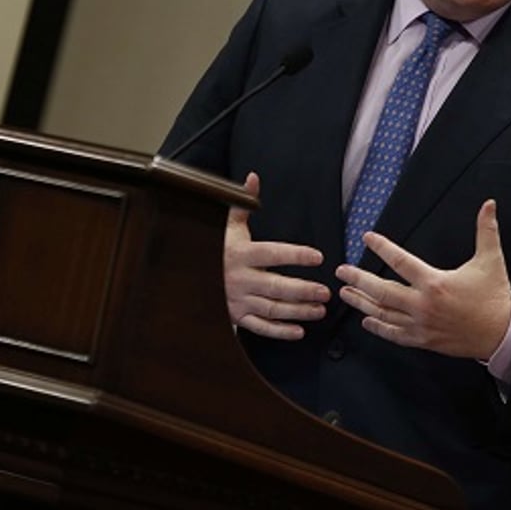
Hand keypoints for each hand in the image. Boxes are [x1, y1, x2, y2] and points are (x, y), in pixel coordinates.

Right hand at [225, 172, 329, 339]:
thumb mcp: (227, 224)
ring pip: (272, 308)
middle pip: (276, 286)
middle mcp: (240, 278)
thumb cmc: (214, 247)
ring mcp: (238, 300)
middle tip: (325, 291)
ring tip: (320, 309)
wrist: (184, 275)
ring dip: (298, 311)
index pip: (272, 254)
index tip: (318, 257)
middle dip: (303, 290)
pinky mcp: (236, 317)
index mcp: (240, 253)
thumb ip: (243, 203)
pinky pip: (260, 327)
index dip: (295, 255)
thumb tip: (253, 178)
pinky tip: (299, 331)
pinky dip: (279, 331)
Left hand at [334, 199, 510, 358]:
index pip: (400, 261)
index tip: (367, 238)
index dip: (382, 247)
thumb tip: (489, 204)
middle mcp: (423, 305)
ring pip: (383, 314)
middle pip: (381, 290)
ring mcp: (421, 325)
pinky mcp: (423, 340)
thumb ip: (486, 230)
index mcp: (435, 283)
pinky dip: (379, 328)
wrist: (503, 333)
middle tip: (342, 271)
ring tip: (345, 293)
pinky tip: (367, 321)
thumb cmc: (495, 297)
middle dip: (358, 279)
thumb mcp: (491, 260)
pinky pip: (394, 335)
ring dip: (362, 302)